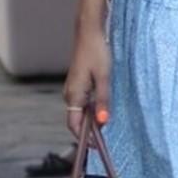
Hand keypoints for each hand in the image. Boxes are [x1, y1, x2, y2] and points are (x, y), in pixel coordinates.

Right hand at [63, 11, 111, 141]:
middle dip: (90, 130)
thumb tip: (102, 121)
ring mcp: (73, 88)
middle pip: (77, 120)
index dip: (85, 138)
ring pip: (81, 111)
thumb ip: (103, 100)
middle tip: (107, 137)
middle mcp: (70, 94)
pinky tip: (104, 107)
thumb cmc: (96, 51)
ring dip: (92, 119)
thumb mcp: (104, 77)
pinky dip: (93, 108)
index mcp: (73, 95)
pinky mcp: (78, 83)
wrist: (89, 31)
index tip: (98, 146)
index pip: (74, 126)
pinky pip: (84, 102)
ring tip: (108, 123)